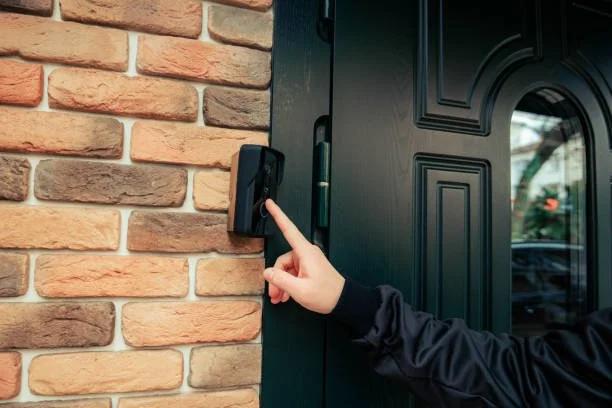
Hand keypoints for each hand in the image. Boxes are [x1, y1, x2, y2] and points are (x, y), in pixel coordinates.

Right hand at [263, 199, 344, 313]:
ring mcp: (307, 260)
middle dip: (276, 277)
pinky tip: (286, 295)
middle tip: (274, 293)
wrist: (342, 300)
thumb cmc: (327, 294)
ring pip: (286, 268)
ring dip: (281, 283)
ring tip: (280, 297)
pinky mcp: (308, 267)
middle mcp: (306, 253)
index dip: (278, 215)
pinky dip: (288, 284)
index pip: (288, 229)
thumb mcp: (300, 290)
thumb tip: (267, 272)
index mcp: (305, 252)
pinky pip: (292, 273)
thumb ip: (281, 280)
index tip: (270, 203)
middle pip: (282, 260)